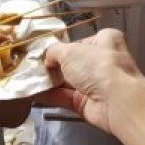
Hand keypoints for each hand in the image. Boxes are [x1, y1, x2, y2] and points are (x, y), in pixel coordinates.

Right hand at [38, 29, 144, 144]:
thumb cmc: (97, 66)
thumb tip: (48, 57)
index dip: (64, 47)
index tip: (46, 53)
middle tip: (32, 68)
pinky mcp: (88, 103)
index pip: (82, 42)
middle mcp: (103, 61)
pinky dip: (50, 96)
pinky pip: (66, 97)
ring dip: (49, 82)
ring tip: (27, 81)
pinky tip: (32, 94)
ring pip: (68, 82)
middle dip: (53, 66)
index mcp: (106, 41)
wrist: (116, 101)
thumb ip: (55, 51)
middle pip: (74, 63)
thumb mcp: (70, 51)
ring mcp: (96, 84)